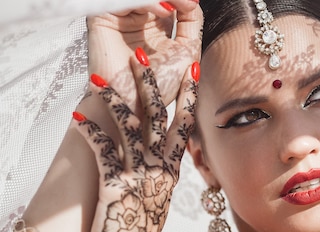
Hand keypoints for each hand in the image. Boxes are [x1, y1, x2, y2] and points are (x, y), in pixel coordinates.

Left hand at [74, 56, 198, 231]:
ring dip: (116, 100)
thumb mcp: (157, 203)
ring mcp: (139, 178)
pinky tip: (79, 115)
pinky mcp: (116, 188)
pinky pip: (104, 153)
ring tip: (102, 77)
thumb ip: (160, 178)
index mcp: (170, 173)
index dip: (186, 95)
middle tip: (143, 55)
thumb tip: (161, 160)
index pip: (183, 126)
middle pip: (159, 118)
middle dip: (151, 83)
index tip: (190, 69)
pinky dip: (92, 132)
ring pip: (130, 130)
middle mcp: (159, 171)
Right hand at [87, 0, 201, 111]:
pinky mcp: (102, 19)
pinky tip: (163, 10)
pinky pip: (122, 1)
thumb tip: (193, 0)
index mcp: (154, 27)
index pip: (167, 2)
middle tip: (187, 3)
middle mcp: (136, 20)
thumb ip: (191, 24)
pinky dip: (146, 2)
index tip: (193, 3)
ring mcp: (119, 18)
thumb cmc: (158, 89)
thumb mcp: (186, 52)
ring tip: (174, 7)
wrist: (134, 108)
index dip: (180, 1)